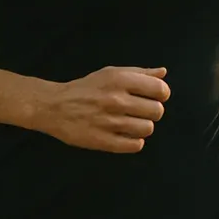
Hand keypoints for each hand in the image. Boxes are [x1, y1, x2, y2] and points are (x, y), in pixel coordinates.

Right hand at [33, 66, 169, 152]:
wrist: (55, 106)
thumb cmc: (86, 88)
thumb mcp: (111, 72)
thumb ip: (139, 72)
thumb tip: (163, 73)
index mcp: (120, 80)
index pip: (160, 90)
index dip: (161, 94)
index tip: (154, 97)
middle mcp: (117, 100)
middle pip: (157, 111)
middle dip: (152, 111)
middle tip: (141, 111)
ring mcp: (110, 122)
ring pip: (147, 129)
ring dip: (143, 127)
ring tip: (132, 123)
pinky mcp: (103, 141)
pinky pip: (135, 145)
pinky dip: (134, 142)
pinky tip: (126, 135)